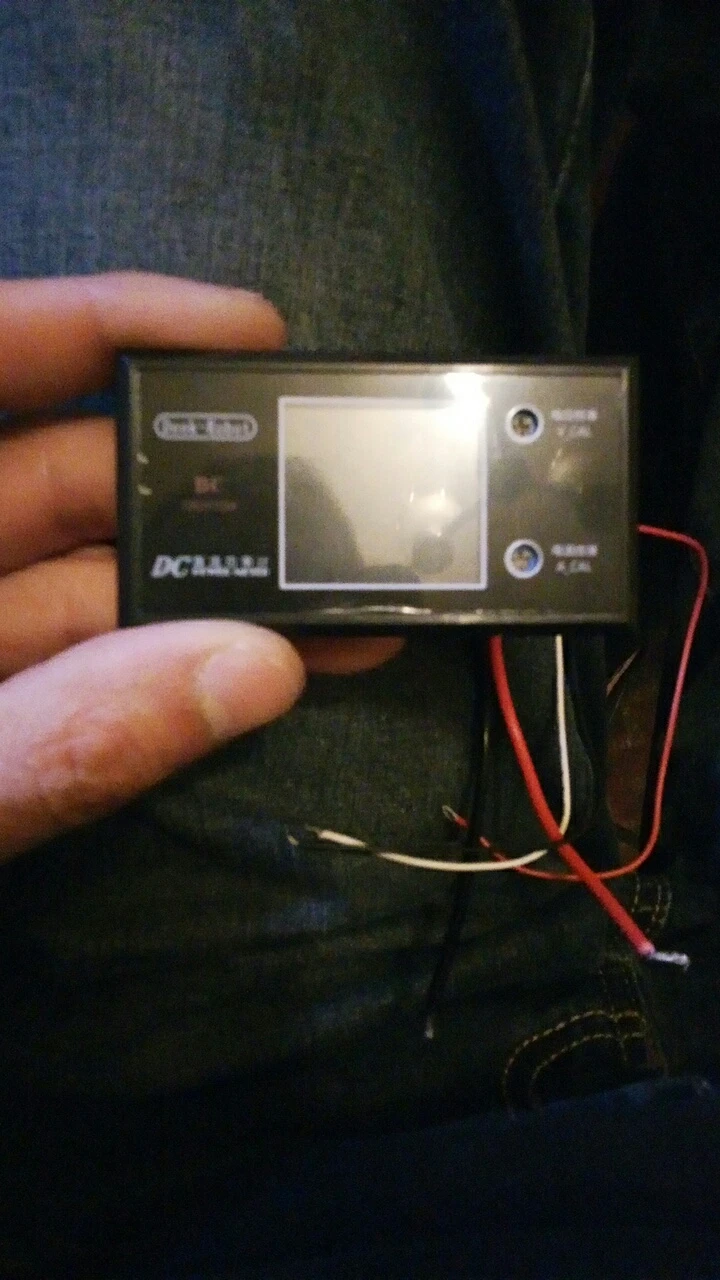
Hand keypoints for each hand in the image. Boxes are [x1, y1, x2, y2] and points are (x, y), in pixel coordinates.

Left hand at [0, 273, 401, 858]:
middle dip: (211, 484)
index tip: (250, 328)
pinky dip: (170, 669)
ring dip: (219, 592)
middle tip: (338, 490)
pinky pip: (80, 669)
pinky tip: (268, 664)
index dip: (111, 320)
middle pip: (65, 476)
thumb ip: (55, 738)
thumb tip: (253, 671)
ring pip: (90, 583)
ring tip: (345, 599)